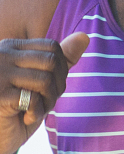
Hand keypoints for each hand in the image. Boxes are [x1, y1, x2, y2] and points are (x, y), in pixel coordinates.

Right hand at [0, 33, 87, 153]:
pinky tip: (25, 117)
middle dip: (57, 87)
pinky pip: (32, 99)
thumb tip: (85, 36)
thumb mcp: (42, 81)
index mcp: (11, 48)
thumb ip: (61, 60)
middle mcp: (1, 56)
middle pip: (51, 62)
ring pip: (44, 80)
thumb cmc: (19, 106)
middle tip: (45, 101)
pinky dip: (37, 112)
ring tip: (35, 110)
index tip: (50, 87)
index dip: (61, 70)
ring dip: (48, 101)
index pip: (52, 47)